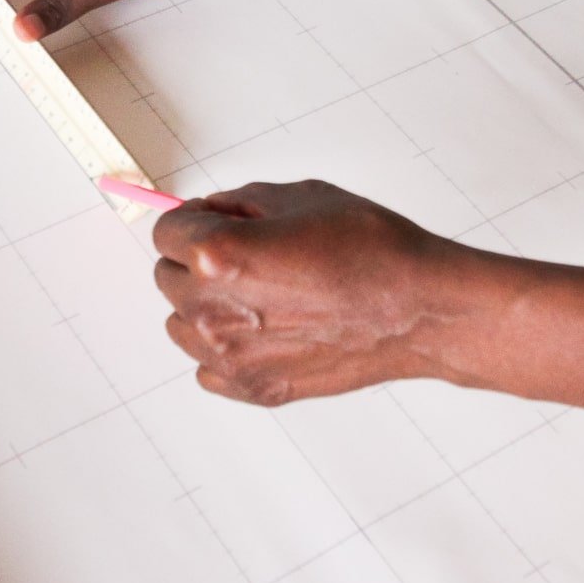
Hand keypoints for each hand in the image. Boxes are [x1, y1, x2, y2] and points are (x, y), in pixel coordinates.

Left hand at [151, 180, 487, 405]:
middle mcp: (213, 310)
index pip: (165, 231)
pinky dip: (227, 350)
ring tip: (259, 294)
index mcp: (216, 255)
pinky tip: (264, 330)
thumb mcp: (300, 196)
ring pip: (181, 326)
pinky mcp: (255, 387)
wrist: (418, 309)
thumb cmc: (371, 249)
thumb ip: (241, 203)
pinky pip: (208, 369)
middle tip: (245, 255)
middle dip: (195, 261)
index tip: (211, 221)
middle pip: (166, 277)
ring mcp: (232, 356)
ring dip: (205, 307)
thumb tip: (212, 212)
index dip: (191, 220)